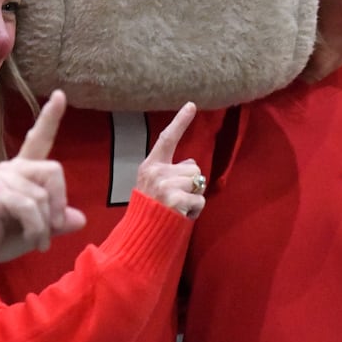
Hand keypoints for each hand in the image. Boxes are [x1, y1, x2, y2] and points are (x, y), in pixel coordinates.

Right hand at [0, 91, 85, 280]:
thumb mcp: (36, 230)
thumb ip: (56, 221)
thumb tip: (80, 218)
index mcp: (22, 171)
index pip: (39, 139)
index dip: (50, 118)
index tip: (60, 95)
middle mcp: (12, 168)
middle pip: (54, 170)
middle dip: (59, 202)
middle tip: (53, 228)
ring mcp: (2, 177)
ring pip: (42, 195)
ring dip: (45, 225)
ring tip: (38, 241)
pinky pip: (30, 207)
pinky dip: (37, 229)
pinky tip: (33, 241)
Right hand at [134, 102, 206, 218]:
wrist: (141, 236)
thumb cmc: (150, 211)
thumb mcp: (153, 185)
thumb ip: (169, 172)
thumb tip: (191, 164)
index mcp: (150, 166)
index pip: (167, 139)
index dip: (180, 121)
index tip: (191, 105)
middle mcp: (157, 172)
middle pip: (193, 168)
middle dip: (190, 184)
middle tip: (174, 199)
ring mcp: (166, 186)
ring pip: (198, 183)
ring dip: (193, 198)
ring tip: (176, 208)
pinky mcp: (176, 200)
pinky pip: (200, 200)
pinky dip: (195, 210)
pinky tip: (180, 215)